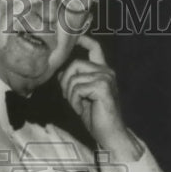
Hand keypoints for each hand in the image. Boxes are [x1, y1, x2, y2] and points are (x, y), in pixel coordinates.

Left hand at [58, 34, 136, 157]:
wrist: (110, 134)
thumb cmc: (96, 118)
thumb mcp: (81, 97)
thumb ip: (74, 83)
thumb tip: (60, 73)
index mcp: (102, 71)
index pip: (95, 48)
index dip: (83, 40)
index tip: (75, 37)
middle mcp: (106, 71)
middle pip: (75, 63)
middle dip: (65, 82)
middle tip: (69, 98)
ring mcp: (106, 78)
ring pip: (74, 77)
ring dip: (70, 95)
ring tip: (78, 106)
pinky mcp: (103, 87)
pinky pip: (77, 88)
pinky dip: (74, 102)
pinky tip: (81, 110)